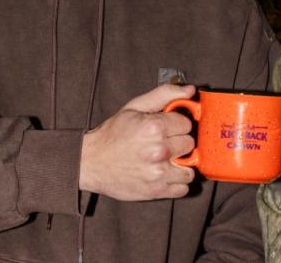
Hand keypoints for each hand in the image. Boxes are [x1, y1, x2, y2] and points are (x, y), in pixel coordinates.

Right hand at [79, 83, 197, 200]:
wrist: (90, 162)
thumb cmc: (112, 134)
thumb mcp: (134, 107)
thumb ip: (164, 94)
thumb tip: (189, 90)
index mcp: (154, 127)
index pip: (187, 124)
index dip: (177, 125)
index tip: (167, 129)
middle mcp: (159, 150)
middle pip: (189, 145)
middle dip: (179, 143)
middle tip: (164, 144)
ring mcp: (159, 172)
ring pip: (189, 169)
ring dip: (180, 165)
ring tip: (165, 161)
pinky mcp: (156, 190)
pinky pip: (182, 188)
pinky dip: (176, 183)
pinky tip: (164, 174)